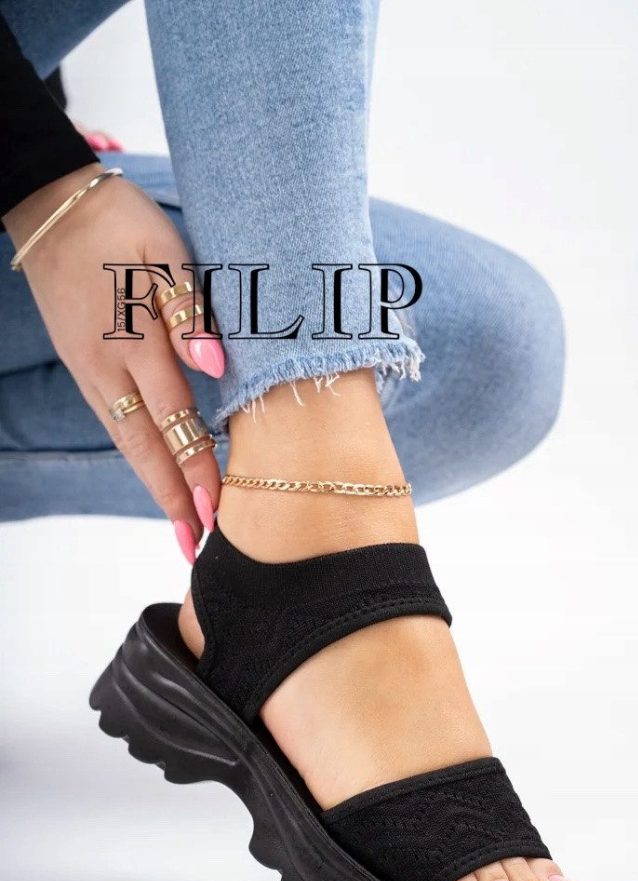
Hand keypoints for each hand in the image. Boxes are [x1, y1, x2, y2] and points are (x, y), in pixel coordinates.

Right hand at [3, 163, 224, 556]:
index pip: (175, 419)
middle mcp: (106, 369)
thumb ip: (189, 310)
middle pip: (145, 448)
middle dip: (174, 500)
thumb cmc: (120, 224)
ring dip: (156, 487)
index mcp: (132, 341)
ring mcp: (89, 371)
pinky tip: (156, 475)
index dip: (196, 469)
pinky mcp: (83, 367)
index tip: (215, 513)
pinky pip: (115, 423)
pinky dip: (140, 457)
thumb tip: (217, 367)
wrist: (51, 207)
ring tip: (182, 526)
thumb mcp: (163, 251)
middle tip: (196, 548)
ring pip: (127, 442)